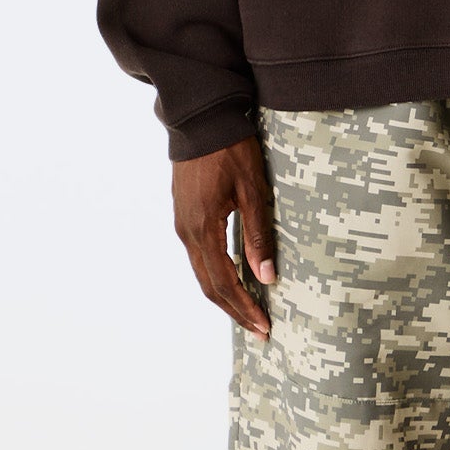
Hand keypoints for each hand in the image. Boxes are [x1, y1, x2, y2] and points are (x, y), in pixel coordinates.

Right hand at [170, 137, 276, 339]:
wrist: (200, 119)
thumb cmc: (231, 149)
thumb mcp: (252, 190)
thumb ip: (258, 235)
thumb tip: (267, 277)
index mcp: (203, 228)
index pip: (223, 282)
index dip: (244, 308)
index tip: (264, 327)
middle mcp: (187, 232)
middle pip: (209, 285)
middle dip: (235, 310)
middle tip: (259, 330)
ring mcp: (182, 224)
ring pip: (202, 273)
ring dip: (225, 296)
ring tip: (249, 311)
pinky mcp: (184, 216)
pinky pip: (199, 256)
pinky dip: (217, 275)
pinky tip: (234, 279)